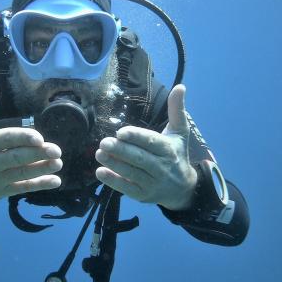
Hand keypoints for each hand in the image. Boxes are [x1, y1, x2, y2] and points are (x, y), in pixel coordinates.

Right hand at [0, 77, 61, 201]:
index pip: (5, 139)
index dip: (22, 138)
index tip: (39, 137)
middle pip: (15, 158)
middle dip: (37, 154)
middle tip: (56, 150)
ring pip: (20, 174)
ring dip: (41, 169)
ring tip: (58, 163)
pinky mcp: (0, 191)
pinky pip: (21, 188)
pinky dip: (39, 185)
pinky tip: (55, 181)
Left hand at [95, 84, 197, 209]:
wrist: (183, 189)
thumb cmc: (176, 154)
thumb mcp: (180, 133)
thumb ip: (177, 110)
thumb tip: (180, 86)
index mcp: (169, 150)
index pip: (152, 143)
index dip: (136, 137)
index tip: (121, 132)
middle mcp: (162, 167)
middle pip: (140, 159)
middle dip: (121, 151)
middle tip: (104, 142)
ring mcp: (152, 183)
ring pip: (132, 173)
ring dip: (114, 164)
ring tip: (99, 153)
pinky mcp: (143, 195)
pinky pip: (127, 188)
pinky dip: (113, 181)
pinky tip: (100, 172)